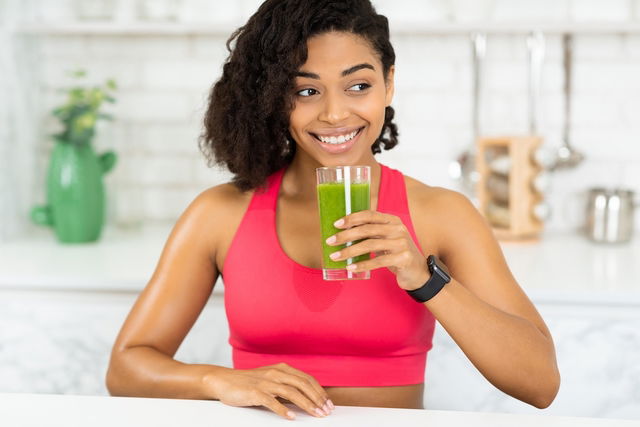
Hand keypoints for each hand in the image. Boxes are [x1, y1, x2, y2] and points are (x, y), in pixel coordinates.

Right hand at [204, 363, 332, 419]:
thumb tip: (305, 397)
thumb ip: (286, 385)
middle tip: (326, 411)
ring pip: (291, 392)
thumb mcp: (270, 379)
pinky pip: (272, 401)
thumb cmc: (248, 382)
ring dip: (306, 404)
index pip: (306, 379)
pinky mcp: (255, 392)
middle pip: (302, 384)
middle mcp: (275, 373)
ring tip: (316, 414)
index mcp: (281, 369)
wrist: (224, 380)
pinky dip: (283, 409)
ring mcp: (265, 382)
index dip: (319, 391)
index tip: (328, 403)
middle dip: (317, 398)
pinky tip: (291, 417)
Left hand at [327, 210, 428, 290]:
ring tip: (335, 257)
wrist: (418, 271)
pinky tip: (350, 268)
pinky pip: (378, 261)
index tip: (336, 224)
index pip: (369, 215)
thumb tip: (342, 232)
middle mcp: (398, 229)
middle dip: (346, 235)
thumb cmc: (395, 253)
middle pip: (367, 229)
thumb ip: (371, 233)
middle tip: (330, 241)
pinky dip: (362, 265)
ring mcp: (402, 243)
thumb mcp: (386, 239)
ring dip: (349, 251)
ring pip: (370, 245)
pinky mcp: (403, 258)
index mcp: (392, 220)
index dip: (352, 218)